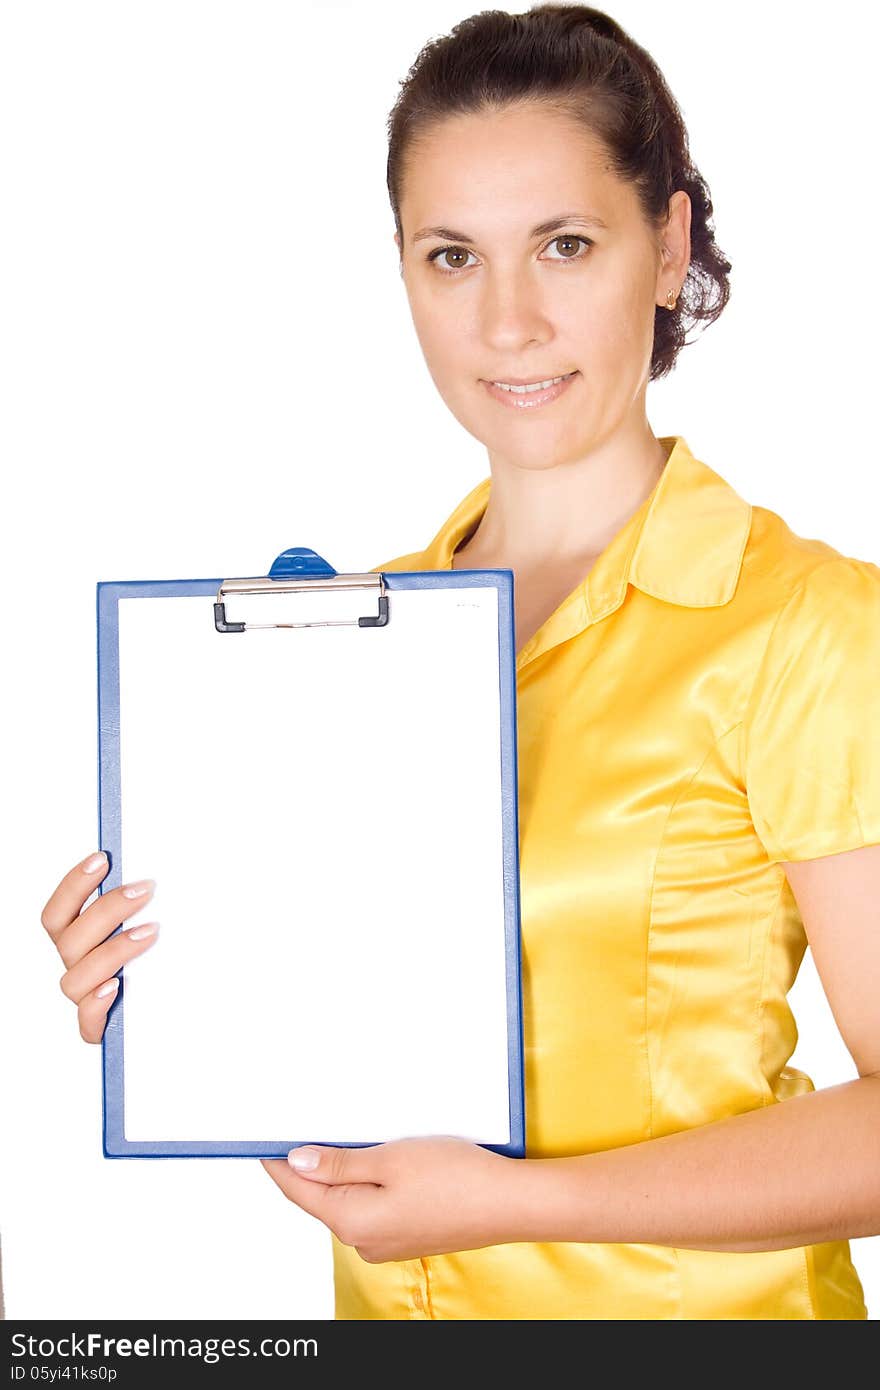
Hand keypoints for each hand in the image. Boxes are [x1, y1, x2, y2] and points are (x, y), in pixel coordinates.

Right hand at [40, 851, 158, 1041]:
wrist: (188, 1009)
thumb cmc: (172, 962)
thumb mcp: (164, 926)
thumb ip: (152, 902)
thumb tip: (157, 872)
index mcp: (81, 942)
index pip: (58, 913)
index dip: (73, 885)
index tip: (102, 859)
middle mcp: (78, 968)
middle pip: (70, 939)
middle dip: (107, 909)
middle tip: (146, 890)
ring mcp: (87, 999)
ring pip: (75, 978)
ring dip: (113, 950)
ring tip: (151, 933)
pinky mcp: (102, 1030)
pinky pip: (87, 1022)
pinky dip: (97, 1003)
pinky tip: (118, 985)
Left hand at [261, 1135, 523, 1263]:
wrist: (509, 1203)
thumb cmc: (456, 1178)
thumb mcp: (389, 1158)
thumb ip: (338, 1164)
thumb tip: (296, 1162)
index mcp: (352, 1220)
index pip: (298, 1190)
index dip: (278, 1162)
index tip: (262, 1139)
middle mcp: (364, 1240)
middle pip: (320, 1197)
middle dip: (309, 1163)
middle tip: (299, 1124)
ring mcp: (386, 1242)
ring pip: (347, 1200)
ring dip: (340, 1171)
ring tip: (340, 1134)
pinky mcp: (406, 1234)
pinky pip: (372, 1206)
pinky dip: (366, 1182)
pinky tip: (376, 1158)